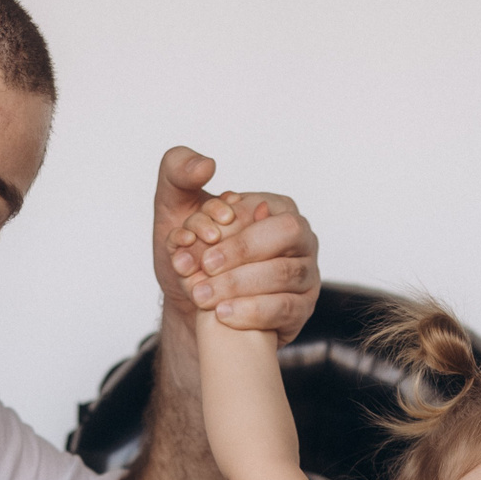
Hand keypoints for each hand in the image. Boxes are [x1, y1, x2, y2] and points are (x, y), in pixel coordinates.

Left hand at [153, 148, 318, 342]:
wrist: (191, 301)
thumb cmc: (191, 250)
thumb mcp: (174, 207)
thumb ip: (178, 172)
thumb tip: (206, 164)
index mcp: (277, 208)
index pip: (265, 206)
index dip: (234, 220)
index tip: (202, 235)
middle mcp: (300, 239)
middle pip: (286, 234)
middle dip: (243, 249)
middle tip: (205, 264)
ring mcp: (306, 274)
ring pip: (285, 273)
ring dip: (240, 284)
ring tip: (202, 294)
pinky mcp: (301, 309)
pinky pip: (286, 308)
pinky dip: (252, 311)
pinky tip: (222, 314)